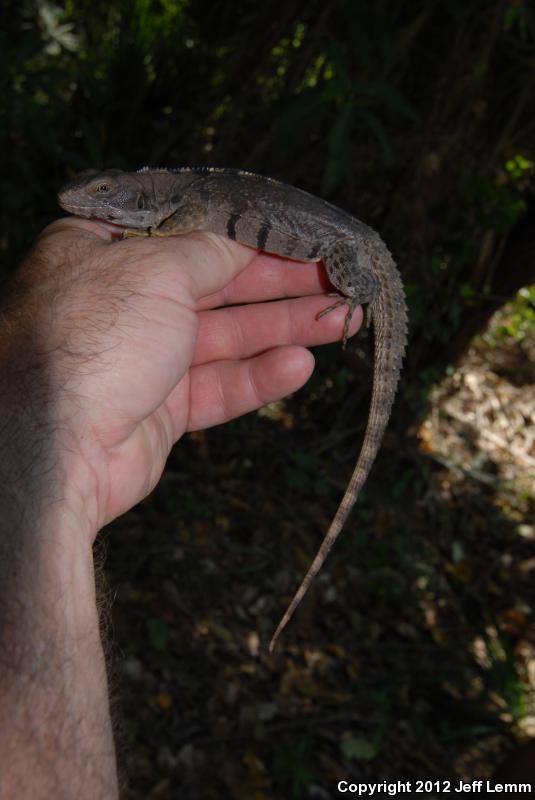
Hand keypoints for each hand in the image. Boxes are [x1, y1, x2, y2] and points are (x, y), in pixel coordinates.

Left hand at [22, 218, 361, 536]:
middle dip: (279, 283)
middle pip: (215, 285)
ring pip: (225, 338)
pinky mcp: (160, 409)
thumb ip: (209, 253)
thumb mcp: (157, 270)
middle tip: (337, 278)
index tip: (299, 237)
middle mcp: (121, 302)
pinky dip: (258, 377)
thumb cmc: (96, 337)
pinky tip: (300, 366)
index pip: (188, 234)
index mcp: (102, 252)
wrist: (56, 447)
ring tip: (341, 320)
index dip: (247, 235)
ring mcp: (141, 358)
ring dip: (283, 329)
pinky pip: (218, 386)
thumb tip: (242, 240)